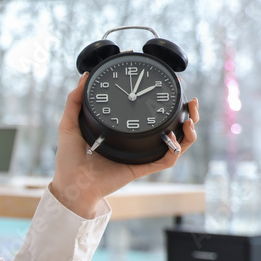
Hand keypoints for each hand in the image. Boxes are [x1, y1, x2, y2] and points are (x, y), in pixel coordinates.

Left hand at [49, 74, 199, 218]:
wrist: (69, 183)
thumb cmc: (69, 158)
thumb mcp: (70, 124)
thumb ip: (75, 101)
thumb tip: (84, 76)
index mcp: (125, 131)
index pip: (152, 114)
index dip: (166, 101)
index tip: (173, 83)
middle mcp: (137, 142)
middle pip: (172, 127)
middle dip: (188, 114)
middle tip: (190, 100)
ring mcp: (141, 155)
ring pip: (176, 143)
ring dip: (190, 130)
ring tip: (191, 116)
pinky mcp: (141, 168)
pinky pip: (166, 159)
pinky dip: (175, 148)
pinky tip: (173, 136)